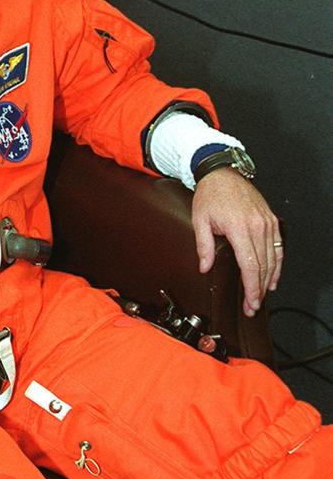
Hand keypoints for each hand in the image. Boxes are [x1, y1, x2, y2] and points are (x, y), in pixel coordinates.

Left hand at [192, 169, 282, 317]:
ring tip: (261, 296)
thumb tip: (205, 267)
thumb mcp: (200, 220)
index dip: (251, 287)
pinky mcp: (271, 220)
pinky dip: (277, 264)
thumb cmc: (211, 194)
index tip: (250, 302)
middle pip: (263, 266)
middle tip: (252, 306)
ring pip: (273, 259)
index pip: (250, 266)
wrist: (222, 172)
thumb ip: (203, 246)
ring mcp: (267, 223)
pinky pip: (277, 247)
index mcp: (240, 228)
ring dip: (268, 280)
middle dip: (258, 290)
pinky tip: (272, 277)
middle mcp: (257, 226)